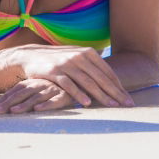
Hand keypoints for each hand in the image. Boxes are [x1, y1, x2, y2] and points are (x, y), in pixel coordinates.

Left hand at [0, 78, 71, 113]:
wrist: (74, 82)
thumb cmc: (49, 87)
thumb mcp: (33, 89)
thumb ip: (17, 95)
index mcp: (29, 84)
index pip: (12, 93)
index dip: (0, 101)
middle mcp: (37, 85)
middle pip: (20, 95)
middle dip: (7, 103)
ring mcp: (50, 89)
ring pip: (35, 97)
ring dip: (24, 105)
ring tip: (14, 111)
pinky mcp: (63, 95)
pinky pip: (54, 100)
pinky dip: (46, 105)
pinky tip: (38, 109)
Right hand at [7, 44, 133, 107]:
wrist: (30, 56)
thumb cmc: (58, 59)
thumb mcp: (76, 57)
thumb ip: (93, 65)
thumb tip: (113, 78)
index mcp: (87, 52)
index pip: (108, 72)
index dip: (119, 87)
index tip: (128, 99)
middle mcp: (78, 56)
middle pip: (101, 78)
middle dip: (115, 93)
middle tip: (127, 105)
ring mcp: (66, 63)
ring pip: (87, 82)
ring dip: (101, 95)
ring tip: (112, 105)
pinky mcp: (54, 71)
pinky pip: (68, 84)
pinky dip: (78, 93)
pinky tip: (86, 103)